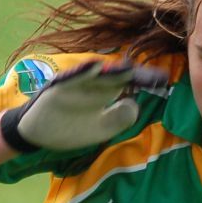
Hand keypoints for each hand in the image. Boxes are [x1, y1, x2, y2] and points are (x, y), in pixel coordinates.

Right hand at [0, 59, 166, 152]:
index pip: (128, 83)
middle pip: (116, 75)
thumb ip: (119, 119)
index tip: (163, 80)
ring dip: (111, 70)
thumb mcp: (100, 129)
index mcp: (105, 93)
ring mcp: (76, 84)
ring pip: (96, 74)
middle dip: (134, 74)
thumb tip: (135, 103)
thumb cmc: (70, 129)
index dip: (144, 81)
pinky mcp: (58, 88)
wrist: (38, 135)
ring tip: (128, 68)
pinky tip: (93, 67)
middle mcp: (93, 85)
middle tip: (154, 75)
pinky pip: (70, 78)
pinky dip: (81, 72)